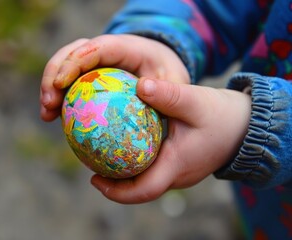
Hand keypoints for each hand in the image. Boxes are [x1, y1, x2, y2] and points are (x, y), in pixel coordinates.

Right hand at [40, 34, 189, 120]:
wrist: (164, 74)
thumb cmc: (170, 78)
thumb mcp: (177, 82)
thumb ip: (168, 88)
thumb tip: (143, 90)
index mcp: (128, 47)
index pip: (98, 47)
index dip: (76, 60)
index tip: (61, 82)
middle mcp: (107, 51)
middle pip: (73, 52)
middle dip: (55, 73)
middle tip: (48, 102)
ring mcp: (96, 64)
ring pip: (65, 66)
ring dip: (50, 87)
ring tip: (46, 114)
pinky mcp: (90, 77)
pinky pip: (70, 84)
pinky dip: (59, 99)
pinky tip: (52, 117)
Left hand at [91, 78, 250, 203]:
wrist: (245, 125)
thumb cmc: (222, 115)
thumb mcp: (196, 101)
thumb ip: (169, 95)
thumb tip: (139, 85)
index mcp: (177, 165)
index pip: (144, 190)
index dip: (116, 191)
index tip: (94, 179)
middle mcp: (177, 175)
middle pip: (140, 188)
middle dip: (115, 182)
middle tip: (93, 165)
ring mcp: (180, 172)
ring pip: (147, 179)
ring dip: (125, 172)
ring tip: (104, 156)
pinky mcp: (181, 164)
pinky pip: (154, 169)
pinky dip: (138, 162)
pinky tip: (127, 145)